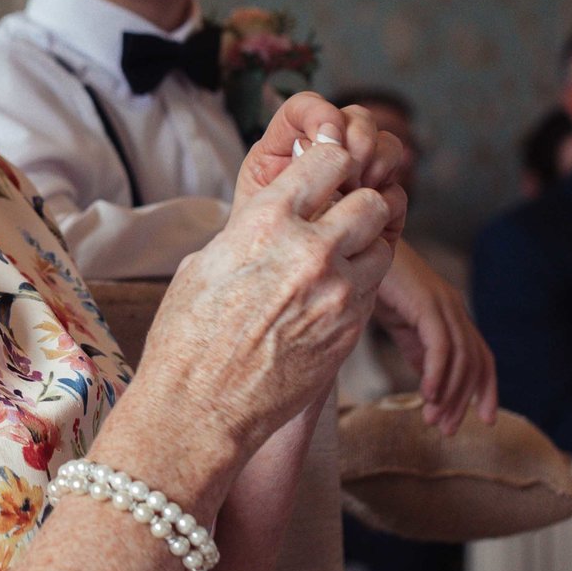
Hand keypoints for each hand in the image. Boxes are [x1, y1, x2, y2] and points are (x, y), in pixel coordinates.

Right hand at [107, 136, 393, 501]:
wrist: (198, 411)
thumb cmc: (188, 337)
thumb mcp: (206, 263)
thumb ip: (250, 231)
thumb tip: (272, 215)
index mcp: (268, 221)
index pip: (330, 159)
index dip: (330, 162)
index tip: (324, 173)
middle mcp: (311, 251)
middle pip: (371, 201)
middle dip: (358, 206)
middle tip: (339, 219)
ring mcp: (338, 295)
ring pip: (383, 248)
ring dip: (364, 249)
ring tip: (336, 264)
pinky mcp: (351, 332)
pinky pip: (372, 293)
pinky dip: (357, 290)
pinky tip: (327, 301)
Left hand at [236, 93, 409, 241]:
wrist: (276, 301)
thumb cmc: (254, 258)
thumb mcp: (254, 211)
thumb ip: (283, 173)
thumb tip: (320, 144)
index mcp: (284, 150)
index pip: (305, 107)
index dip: (319, 113)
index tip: (321, 138)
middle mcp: (326, 158)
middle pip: (356, 117)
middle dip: (355, 138)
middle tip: (348, 169)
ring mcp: (358, 182)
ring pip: (385, 146)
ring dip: (375, 163)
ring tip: (356, 190)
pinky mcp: (381, 213)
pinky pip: (395, 192)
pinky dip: (386, 198)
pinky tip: (367, 217)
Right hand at [371, 244, 497, 432]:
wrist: (354, 249)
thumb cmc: (372, 284)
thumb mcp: (401, 325)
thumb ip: (418, 351)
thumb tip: (430, 383)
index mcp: (451, 313)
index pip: (481, 356)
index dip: (487, 389)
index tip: (485, 419)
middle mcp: (454, 307)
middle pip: (475, 362)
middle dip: (465, 400)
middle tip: (447, 430)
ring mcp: (443, 303)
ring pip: (461, 358)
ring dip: (450, 394)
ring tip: (433, 420)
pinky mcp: (427, 303)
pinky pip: (441, 346)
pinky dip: (438, 374)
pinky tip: (427, 395)